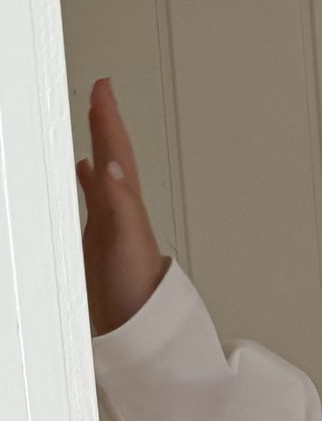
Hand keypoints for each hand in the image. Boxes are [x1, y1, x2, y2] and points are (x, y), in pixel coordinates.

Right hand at [75, 76, 169, 336]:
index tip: (104, 88)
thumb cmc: (138, 291)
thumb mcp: (126, 241)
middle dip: (103, 126)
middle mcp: (120, 212)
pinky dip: (85, 185)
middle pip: (111, 158)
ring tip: (89, 127)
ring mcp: (109, 227)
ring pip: (101, 178)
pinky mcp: (98, 245)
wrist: (142, 331)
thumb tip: (108, 163)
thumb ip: (119, 202)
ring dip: (96, 150)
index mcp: (126, 206)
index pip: (115, 153)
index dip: (108, 121)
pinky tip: (81, 179)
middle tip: (98, 98)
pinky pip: (91, 203)